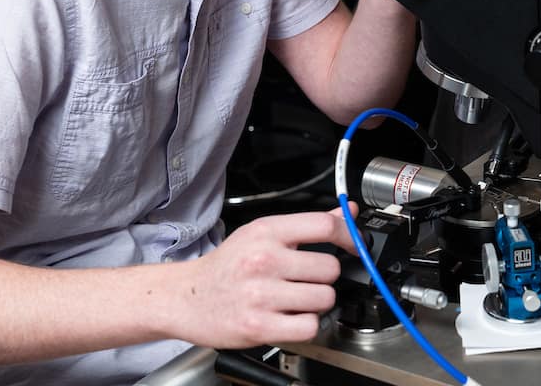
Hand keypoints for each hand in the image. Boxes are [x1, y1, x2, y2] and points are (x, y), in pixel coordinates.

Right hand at [176, 206, 357, 347]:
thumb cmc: (228, 266)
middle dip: (324, 277)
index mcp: (266, 232)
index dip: (349, 237)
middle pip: (330, 268)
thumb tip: (349, 212)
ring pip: (324, 298)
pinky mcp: (259, 326)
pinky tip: (289, 317)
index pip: (324, 226)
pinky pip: (309, 326)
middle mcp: (264, 260)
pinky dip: (305, 325)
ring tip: (295, 299)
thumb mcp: (263, 234)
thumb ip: (308, 225)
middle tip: (305, 280)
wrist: (186, 298)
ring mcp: (261, 294)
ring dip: (316, 303)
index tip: (354, 245)